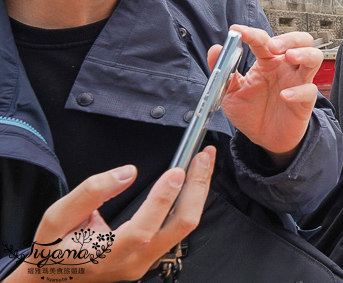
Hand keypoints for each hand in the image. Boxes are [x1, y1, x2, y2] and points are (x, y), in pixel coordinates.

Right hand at [7, 148, 214, 282]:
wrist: (54, 277)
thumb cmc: (54, 246)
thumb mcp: (58, 216)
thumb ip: (91, 192)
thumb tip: (127, 172)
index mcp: (108, 255)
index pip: (145, 228)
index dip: (163, 199)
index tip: (176, 170)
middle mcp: (135, 262)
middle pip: (180, 226)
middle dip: (197, 187)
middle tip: (205, 156)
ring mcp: (148, 262)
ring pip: (185, 227)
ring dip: (198, 192)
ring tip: (203, 162)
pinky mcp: (153, 256)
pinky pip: (179, 228)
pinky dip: (190, 201)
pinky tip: (192, 182)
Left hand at [214, 26, 322, 165]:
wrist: (263, 139)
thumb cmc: (250, 112)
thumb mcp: (230, 93)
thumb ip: (224, 71)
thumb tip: (215, 49)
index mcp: (268, 61)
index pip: (264, 41)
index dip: (251, 33)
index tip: (237, 30)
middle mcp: (286, 67)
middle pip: (301, 40)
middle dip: (289, 38)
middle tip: (273, 45)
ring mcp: (298, 81)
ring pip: (315, 57)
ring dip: (304, 53)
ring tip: (290, 56)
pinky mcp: (305, 100)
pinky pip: (309, 90)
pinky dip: (299, 91)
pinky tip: (284, 96)